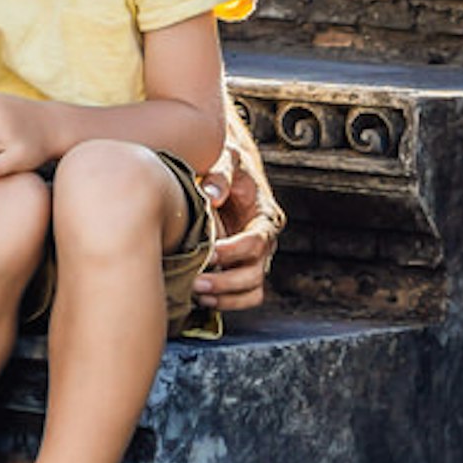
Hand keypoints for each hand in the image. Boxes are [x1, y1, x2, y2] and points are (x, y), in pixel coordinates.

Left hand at [193, 130, 282, 312]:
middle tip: (195, 283)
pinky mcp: (244, 270)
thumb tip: (211, 195)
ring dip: (226, 298)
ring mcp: (256, 260)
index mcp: (266, 216)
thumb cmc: (230, 167)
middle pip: (255, 274)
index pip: (257, 242)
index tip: (208, 254)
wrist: (232, 176)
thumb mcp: (228, 159)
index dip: (233, 251)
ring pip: (252, 291)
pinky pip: (245, 297)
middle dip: (226, 282)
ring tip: (197, 295)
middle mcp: (266, 243)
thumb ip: (221, 174)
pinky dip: (227, 303)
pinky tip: (202, 300)